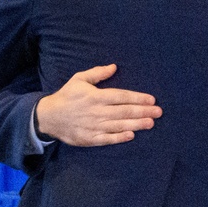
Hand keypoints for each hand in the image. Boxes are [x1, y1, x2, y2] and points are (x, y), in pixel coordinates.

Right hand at [35, 65, 160, 145]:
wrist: (48, 117)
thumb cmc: (66, 96)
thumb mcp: (79, 79)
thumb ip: (97, 73)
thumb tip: (114, 67)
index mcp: (95, 96)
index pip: (121, 96)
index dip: (138, 98)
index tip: (152, 99)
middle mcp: (96, 111)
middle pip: (124, 111)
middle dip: (143, 111)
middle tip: (159, 112)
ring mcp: (93, 126)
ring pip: (119, 125)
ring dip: (137, 124)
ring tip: (151, 123)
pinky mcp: (90, 139)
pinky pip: (107, 139)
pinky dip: (119, 137)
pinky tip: (131, 135)